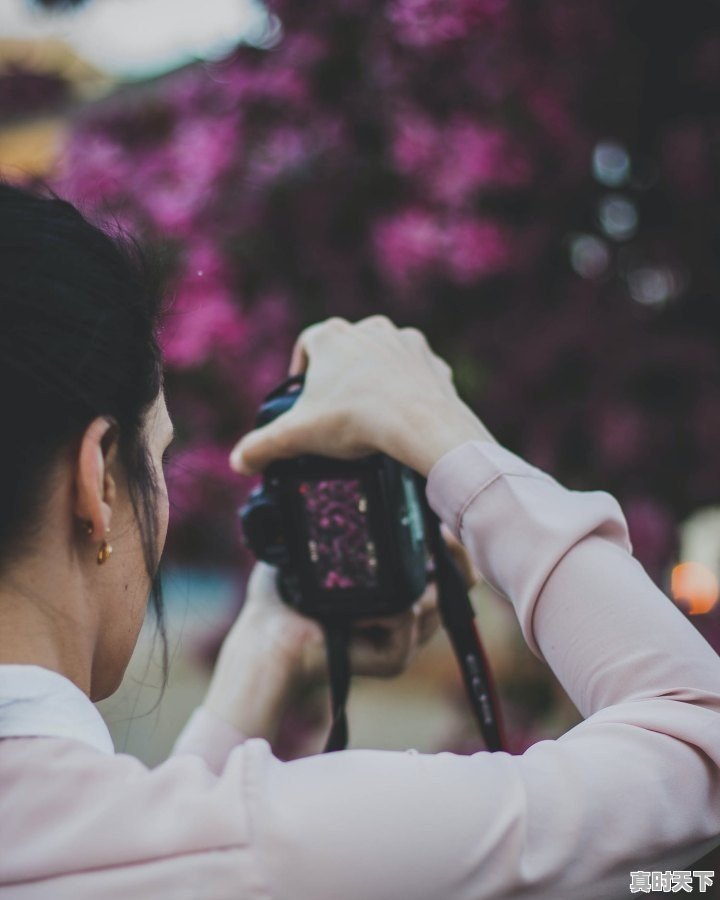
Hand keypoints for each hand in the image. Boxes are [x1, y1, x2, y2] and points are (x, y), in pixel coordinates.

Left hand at [203, 535, 476, 739]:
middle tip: (437, 534)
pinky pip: (408, 619)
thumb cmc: (285, 593)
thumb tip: (368, 479)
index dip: (452, 544)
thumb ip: (349, 518)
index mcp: (398, 589)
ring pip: (436, 600)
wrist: (268, 636)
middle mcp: (409, 615)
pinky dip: (386, 610)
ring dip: (412, 580)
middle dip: (453, 553)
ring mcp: (405, 639)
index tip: (441, 520)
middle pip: (457, 583)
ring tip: (372, 576)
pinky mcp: (394, 658)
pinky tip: (355, 614)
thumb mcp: (320, 544)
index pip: (450, 568)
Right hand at [229, 316, 494, 477]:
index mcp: (331, 337)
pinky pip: (414, 372)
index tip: (303, 398)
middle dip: (339, 378)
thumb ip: (262, 446)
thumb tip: (238, 461)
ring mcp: (403, 341)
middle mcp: (368, 329)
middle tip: (336, 413)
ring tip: (370, 414)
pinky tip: (402, 415)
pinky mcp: (431, 360)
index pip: (306, 346)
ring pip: (381, 358)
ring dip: (374, 378)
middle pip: (345, 352)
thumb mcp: (298, 436)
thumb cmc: (357, 420)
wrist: (422, 424)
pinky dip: (407, 389)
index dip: (301, 371)